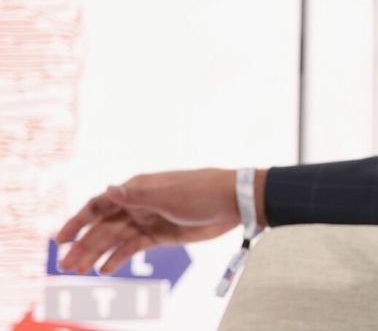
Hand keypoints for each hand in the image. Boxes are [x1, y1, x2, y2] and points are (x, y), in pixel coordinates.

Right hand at [55, 168, 241, 274]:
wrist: (234, 202)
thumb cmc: (202, 192)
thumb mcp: (169, 195)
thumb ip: (137, 196)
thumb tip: (108, 190)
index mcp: (136, 189)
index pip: (99, 206)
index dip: (78, 221)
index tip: (60, 239)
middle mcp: (138, 204)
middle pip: (104, 227)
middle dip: (84, 245)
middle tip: (66, 266)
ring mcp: (148, 220)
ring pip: (116, 239)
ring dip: (97, 254)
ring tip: (79, 271)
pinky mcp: (161, 235)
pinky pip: (134, 247)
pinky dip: (119, 257)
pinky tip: (105, 269)